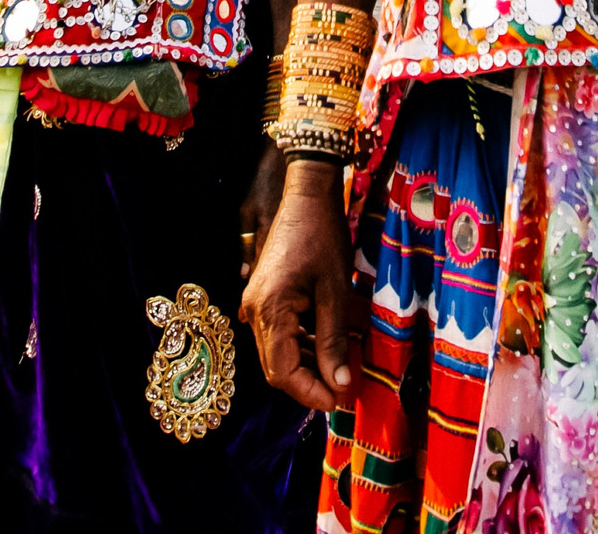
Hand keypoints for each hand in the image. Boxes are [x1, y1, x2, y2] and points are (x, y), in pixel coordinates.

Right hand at [238, 156, 357, 411]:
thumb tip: (339, 384)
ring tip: (341, 371)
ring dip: (307, 365)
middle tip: (342, 392)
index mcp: (270, 311)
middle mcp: (255, 311)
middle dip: (308, 384)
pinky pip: (280, 332)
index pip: (282, 372)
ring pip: (278, 351)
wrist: (307, 194)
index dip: (310, 393)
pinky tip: (328, 346)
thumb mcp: (335, 291)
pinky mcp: (265, 295)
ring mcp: (257, 303)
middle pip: (276, 366)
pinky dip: (302, 344)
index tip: (338, 402)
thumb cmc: (323, 236)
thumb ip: (334, 340)